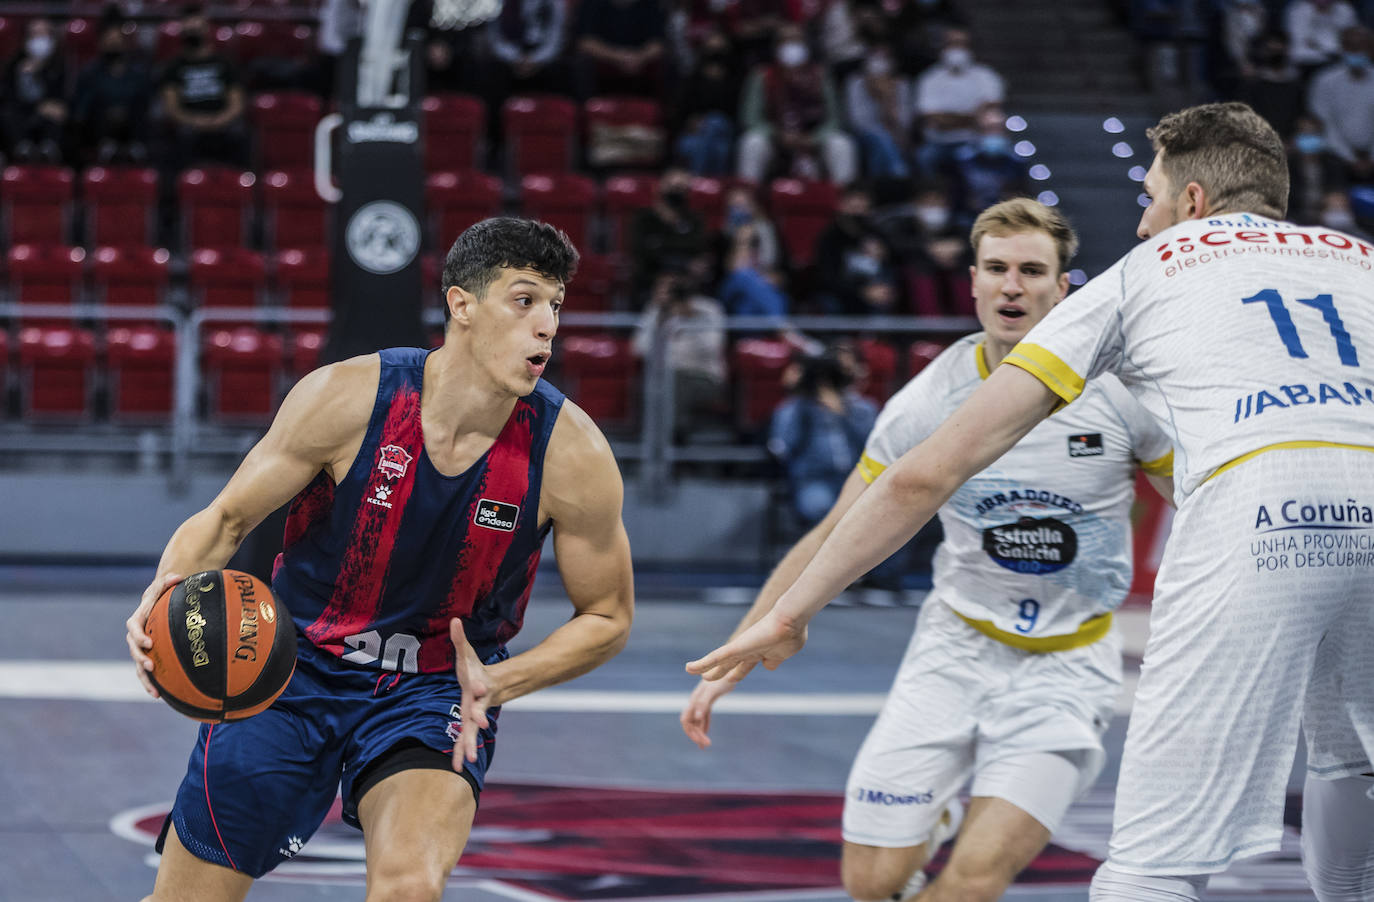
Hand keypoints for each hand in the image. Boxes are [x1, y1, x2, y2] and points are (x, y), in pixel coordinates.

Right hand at [126, 572, 182, 697]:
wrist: (163, 603)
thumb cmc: (164, 593)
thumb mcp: (164, 585)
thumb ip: (168, 581)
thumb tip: (177, 577)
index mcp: (139, 618)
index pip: (133, 627)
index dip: (138, 636)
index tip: (149, 642)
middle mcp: (137, 636)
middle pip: (134, 649)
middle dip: (141, 659)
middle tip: (152, 666)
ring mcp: (142, 648)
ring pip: (139, 666)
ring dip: (145, 679)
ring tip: (155, 692)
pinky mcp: (150, 657)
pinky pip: (148, 673)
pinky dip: (153, 683)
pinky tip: (161, 696)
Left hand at [449, 618, 499, 770]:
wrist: (492, 687)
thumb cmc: (475, 670)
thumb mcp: (467, 654)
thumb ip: (460, 639)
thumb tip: (454, 618)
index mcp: (477, 685)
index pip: (478, 686)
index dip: (479, 688)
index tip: (480, 689)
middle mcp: (478, 703)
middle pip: (478, 712)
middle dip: (478, 719)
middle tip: (480, 727)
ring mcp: (474, 716)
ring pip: (471, 732)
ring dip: (470, 745)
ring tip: (470, 761)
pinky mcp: (468, 725)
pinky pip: (464, 740)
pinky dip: (461, 753)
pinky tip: (459, 768)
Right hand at [680, 677, 735, 748]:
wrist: (730, 664)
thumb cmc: (721, 678)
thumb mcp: (713, 691)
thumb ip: (703, 702)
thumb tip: (696, 717)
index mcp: (695, 700)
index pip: (686, 720)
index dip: (691, 733)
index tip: (702, 742)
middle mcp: (696, 701)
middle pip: (690, 722)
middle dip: (696, 735)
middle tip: (706, 745)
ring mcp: (702, 701)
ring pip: (696, 720)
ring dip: (699, 732)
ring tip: (706, 744)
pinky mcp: (709, 700)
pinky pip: (703, 716)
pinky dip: (704, 725)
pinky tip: (707, 732)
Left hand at [684, 609, 806, 682]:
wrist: (791, 621)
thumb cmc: (792, 634)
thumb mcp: (785, 653)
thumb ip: (776, 660)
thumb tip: (767, 665)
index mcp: (762, 653)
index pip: (746, 665)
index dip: (738, 673)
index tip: (732, 679)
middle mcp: (749, 650)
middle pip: (730, 664)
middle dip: (719, 672)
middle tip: (707, 677)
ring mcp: (741, 648)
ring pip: (719, 661)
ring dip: (706, 668)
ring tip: (691, 670)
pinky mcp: (735, 647)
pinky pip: (714, 658)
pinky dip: (701, 664)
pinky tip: (689, 668)